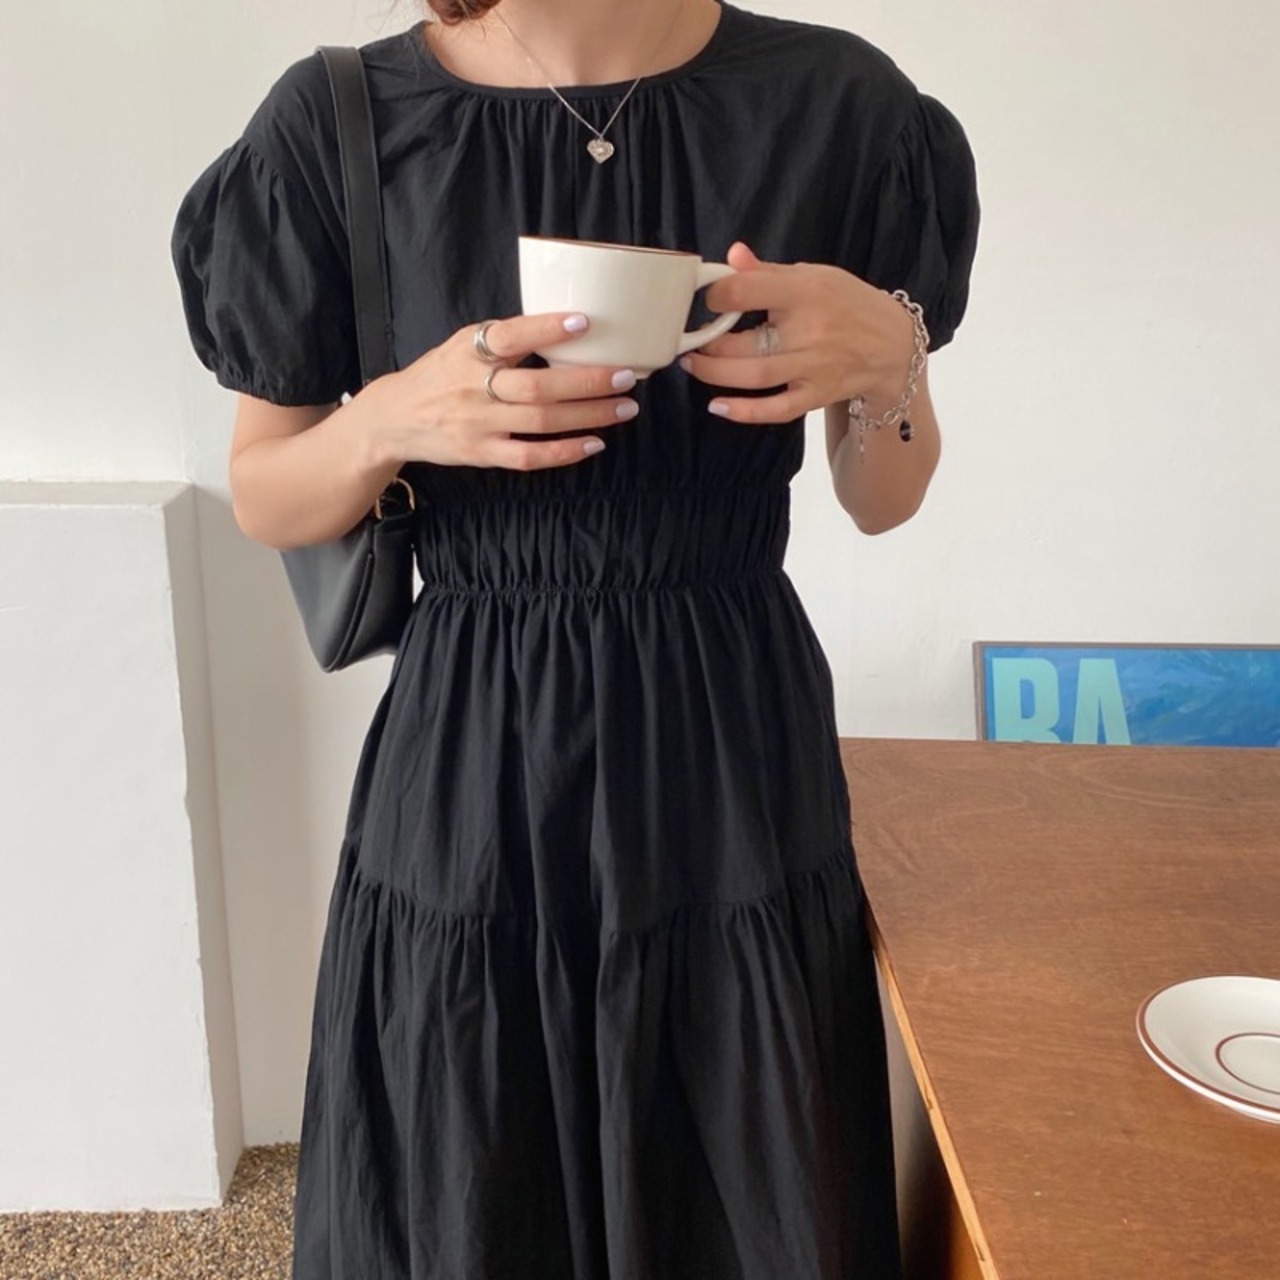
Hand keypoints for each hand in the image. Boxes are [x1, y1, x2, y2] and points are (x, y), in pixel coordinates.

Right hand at [361, 312, 639, 469]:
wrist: (393, 419)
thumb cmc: (439, 375)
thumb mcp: (460, 344)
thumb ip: (503, 339)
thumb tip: (567, 327)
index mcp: (468, 351)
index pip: (508, 336)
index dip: (546, 329)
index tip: (583, 322)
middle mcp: (473, 388)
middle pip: (537, 387)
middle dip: (587, 381)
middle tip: (626, 375)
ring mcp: (478, 425)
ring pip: (541, 422)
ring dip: (589, 415)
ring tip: (625, 407)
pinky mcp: (481, 454)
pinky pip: (529, 457)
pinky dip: (565, 452)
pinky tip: (594, 443)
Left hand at [682, 242, 915, 424]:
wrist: (892, 344)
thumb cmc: (846, 303)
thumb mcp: (813, 275)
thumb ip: (768, 272)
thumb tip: (732, 256)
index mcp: (805, 291)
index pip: (746, 291)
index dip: (716, 295)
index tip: (706, 298)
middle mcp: (809, 331)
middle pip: (744, 343)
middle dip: (707, 343)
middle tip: (690, 340)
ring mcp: (813, 367)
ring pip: (753, 376)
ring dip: (714, 373)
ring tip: (693, 364)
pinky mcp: (815, 395)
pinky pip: (776, 409)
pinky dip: (744, 412)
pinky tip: (718, 407)